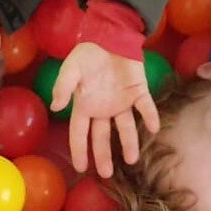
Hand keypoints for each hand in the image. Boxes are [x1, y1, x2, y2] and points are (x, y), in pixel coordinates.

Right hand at [57, 42, 159, 177]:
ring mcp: (121, 102)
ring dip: (129, 143)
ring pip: (125, 128)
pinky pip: (145, 107)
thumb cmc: (87, 54)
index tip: (81, 168)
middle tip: (107, 174)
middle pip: (102, 137)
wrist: (110, 36)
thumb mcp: (71, 68)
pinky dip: (150, 117)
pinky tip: (154, 128)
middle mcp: (103, 109)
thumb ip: (63, 86)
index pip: (79, 133)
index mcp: (84, 106)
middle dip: (103, 156)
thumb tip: (56, 106)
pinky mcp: (138, 92)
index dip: (79, 151)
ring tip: (131, 159)